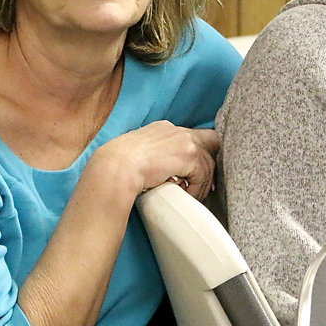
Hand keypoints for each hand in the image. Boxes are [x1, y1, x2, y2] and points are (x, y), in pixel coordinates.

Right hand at [91, 121, 219, 200]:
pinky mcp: (189, 155)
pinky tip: (187, 196)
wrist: (116, 167)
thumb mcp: (141, 152)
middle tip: (203, 186)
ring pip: (208, 163)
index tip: (196, 173)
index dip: (198, 155)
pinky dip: (197, 188)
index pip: (192, 137)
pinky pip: (202, 175)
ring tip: (192, 197)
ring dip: (202, 183)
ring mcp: (185, 140)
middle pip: (210, 144)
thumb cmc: (121, 166)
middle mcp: (178, 130)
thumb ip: (158, 154)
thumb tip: (170, 170)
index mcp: (165, 128)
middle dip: (208, 165)